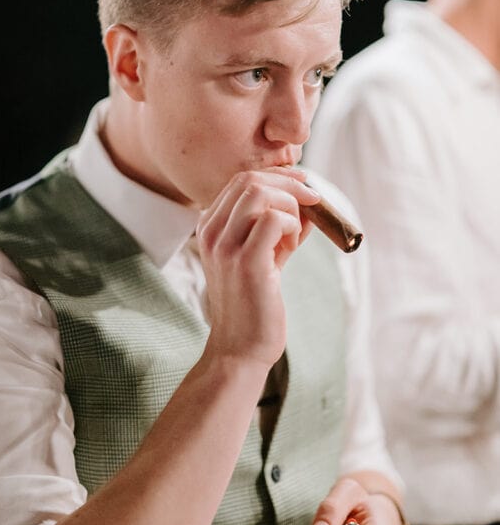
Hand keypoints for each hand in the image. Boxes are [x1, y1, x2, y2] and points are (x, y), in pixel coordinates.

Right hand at [196, 168, 318, 367]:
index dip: (277, 176)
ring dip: (291, 204)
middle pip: (249, 180)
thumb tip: (309, 204)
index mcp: (210, 227)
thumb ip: (281, 229)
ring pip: (260, 193)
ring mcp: (225, 247)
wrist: (240, 348)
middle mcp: (211, 232)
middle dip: (289, 184)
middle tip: (313, 201)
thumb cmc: (253, 304)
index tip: (303, 185)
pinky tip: (292, 246)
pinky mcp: (246, 262)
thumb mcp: (264, 257)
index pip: (241, 180)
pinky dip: (292, 224)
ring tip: (296, 233)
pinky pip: (274, 220)